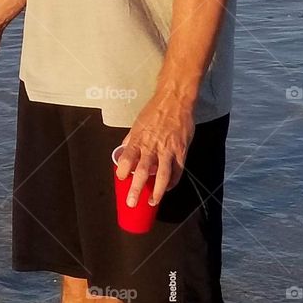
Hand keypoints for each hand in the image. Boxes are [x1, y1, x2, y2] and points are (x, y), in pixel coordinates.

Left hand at [114, 92, 194, 207]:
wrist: (175, 100)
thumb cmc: (154, 110)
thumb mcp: (138, 123)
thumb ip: (131, 138)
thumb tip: (124, 149)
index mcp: (138, 138)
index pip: (127, 158)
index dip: (123, 171)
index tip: (121, 179)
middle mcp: (152, 146)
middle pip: (143, 172)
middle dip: (136, 189)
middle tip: (132, 202)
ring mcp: (168, 150)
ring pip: (163, 176)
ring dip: (157, 192)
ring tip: (152, 202)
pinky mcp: (181, 151)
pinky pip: (177, 171)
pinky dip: (172, 182)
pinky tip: (168, 188)